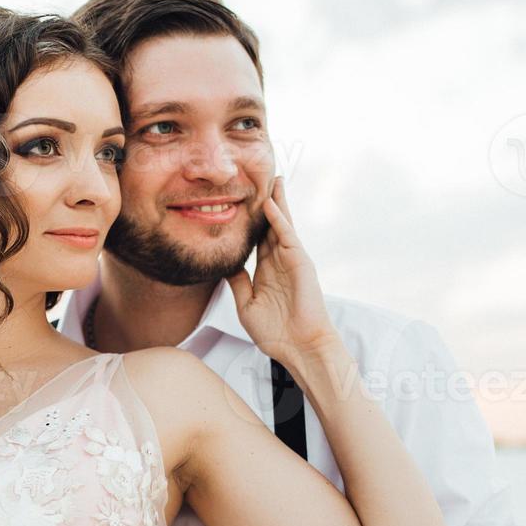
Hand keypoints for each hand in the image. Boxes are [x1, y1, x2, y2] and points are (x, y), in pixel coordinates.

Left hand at [227, 176, 340, 365]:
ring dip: (277, 201)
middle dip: (267, 203)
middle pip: (271, 225)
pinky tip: (270, 203)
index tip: (239, 203)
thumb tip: (225, 264)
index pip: (257, 239)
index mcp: (266, 271)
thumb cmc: (275, 332)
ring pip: (282, 224)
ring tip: (273, 179)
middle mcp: (280, 262)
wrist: (298, 347)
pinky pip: (288, 235)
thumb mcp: (246, 304)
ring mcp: (291, 260)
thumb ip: (238, 282)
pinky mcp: (301, 262)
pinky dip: (279, 218)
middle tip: (259, 179)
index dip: (249, 221)